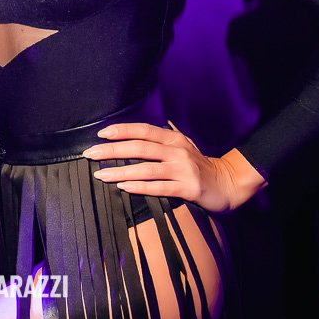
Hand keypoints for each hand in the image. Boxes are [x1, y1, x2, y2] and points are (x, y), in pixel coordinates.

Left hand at [81, 122, 264, 212]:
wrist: (228, 184)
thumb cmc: (199, 165)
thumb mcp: (183, 146)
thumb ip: (163, 138)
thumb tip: (138, 131)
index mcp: (174, 138)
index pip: (143, 130)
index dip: (122, 130)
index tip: (101, 134)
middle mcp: (177, 151)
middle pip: (139, 148)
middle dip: (113, 150)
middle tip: (91, 154)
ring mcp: (182, 169)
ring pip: (146, 169)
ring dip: (121, 172)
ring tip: (101, 174)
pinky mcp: (187, 188)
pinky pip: (159, 187)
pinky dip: (139, 187)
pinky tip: (123, 188)